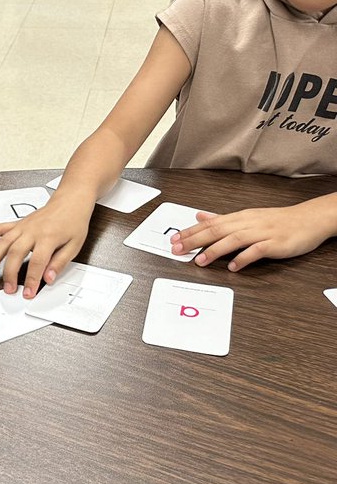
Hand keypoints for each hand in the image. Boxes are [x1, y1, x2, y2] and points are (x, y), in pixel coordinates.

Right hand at [0, 194, 94, 297]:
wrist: (70, 201)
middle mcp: (32, 231)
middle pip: (16, 254)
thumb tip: (49, 278)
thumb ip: (60, 263)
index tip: (28, 292)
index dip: (31, 280)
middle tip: (8, 288)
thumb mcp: (74, 245)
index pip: (37, 262)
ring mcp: (22, 227)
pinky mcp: (17, 224)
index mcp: (48, 237)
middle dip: (10, 274)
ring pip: (3, 243)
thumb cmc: (73, 222)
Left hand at [171, 202, 333, 270]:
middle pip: (217, 230)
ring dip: (215, 250)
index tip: (174, 240)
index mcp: (240, 217)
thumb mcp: (247, 217)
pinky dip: (244, 258)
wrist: (310, 219)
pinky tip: (234, 267)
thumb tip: (200, 216)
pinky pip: (258, 250)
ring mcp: (263, 232)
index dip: (190, 232)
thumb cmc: (277, 220)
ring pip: (234, 239)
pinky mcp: (276, 243)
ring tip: (200, 261)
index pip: (210, 224)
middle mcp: (249, 223)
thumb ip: (222, 219)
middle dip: (195, 240)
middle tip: (177, 250)